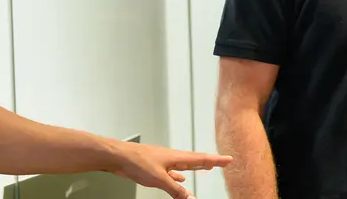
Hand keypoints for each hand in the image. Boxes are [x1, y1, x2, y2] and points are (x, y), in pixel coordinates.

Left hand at [108, 142, 232, 198]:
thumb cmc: (136, 161)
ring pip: (183, 166)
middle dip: (208, 162)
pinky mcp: (154, 166)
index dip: (216, 160)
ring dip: (194, 168)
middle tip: (220, 163)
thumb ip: (176, 190)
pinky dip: (177, 176)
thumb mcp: (159, 179)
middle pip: (194, 160)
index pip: (201, 159)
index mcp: (176, 157)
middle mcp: (171, 157)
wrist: (118, 156)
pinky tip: (178, 179)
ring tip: (204, 169)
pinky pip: (171, 172)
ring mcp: (163, 161)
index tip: (228, 159)